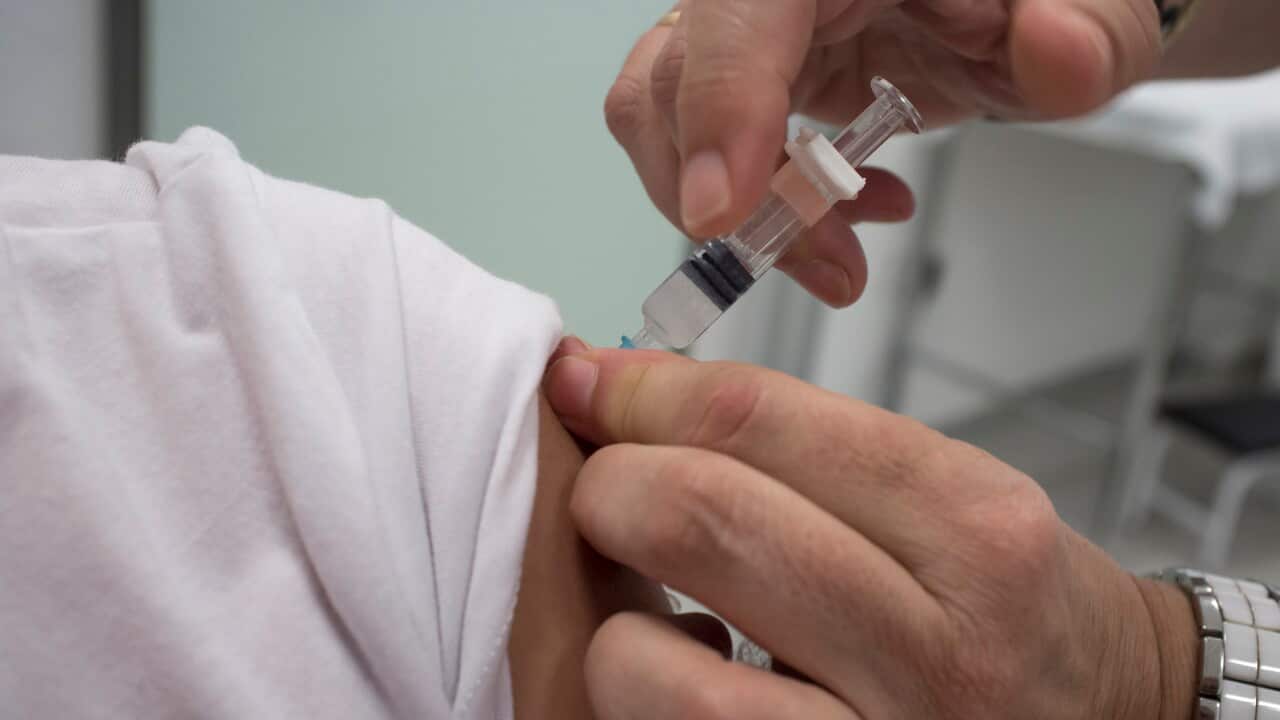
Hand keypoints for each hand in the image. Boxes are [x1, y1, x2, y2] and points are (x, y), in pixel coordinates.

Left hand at [544, 346, 1196, 718]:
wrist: (1107, 718)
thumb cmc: (1012, 604)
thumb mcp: (950, 493)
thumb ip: (800, 444)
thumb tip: (626, 391)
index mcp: (976, 531)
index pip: (758, 422)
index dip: (644, 393)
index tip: (591, 382)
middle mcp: (935, 650)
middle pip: (699, 522)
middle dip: (610, 484)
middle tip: (605, 485)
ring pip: (656, 671)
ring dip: (616, 622)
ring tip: (652, 605)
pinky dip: (646, 697)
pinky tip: (687, 675)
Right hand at [607, 0, 1160, 304]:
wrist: (1031, 21)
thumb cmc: (1049, 7)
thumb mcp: (1095, 14)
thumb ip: (1082, 31)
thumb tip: (1053, 45)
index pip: (743, 5)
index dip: (719, 98)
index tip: (721, 208)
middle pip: (678, 71)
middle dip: (738, 190)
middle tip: (831, 264)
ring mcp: (752, 24)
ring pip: (664, 113)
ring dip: (737, 209)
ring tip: (839, 255)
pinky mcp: (750, 72)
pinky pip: (699, 142)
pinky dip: (755, 206)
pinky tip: (842, 218)